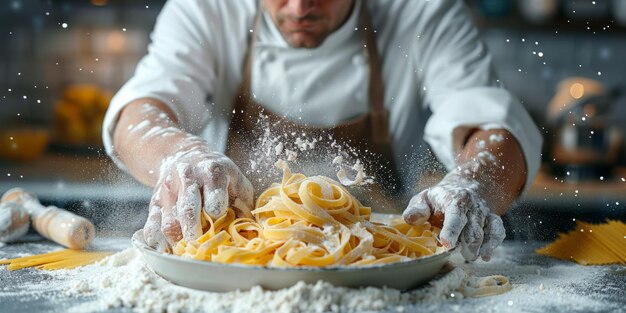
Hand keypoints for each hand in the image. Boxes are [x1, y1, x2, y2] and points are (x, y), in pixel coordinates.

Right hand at [143, 135, 253, 250]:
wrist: (184, 155)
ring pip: (169, 222)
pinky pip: (152, 225)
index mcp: (212, 171)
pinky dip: (158, 243)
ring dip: (178, 242)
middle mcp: (187, 179)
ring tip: (189, 254)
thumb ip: (244, 205)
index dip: (217, 211)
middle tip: (203, 249)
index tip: (221, 225)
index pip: (214, 194)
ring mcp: (168, 191)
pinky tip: (168, 252)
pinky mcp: (154, 202)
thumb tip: (250, 235)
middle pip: (188, 210)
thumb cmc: (218, 174)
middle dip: (195, 233)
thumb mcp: (237, 181)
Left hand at [402, 170, 505, 261]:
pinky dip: (494, 244)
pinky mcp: (493, 219)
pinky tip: (486, 256)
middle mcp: (473, 205)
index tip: (447, 243)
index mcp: (455, 198)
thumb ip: (417, 208)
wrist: (467, 186)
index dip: (452, 229)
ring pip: (487, 231)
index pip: (455, 214)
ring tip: (469, 257)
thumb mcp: (425, 198)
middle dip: (466, 243)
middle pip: (473, 227)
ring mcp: (484, 213)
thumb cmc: (441, 198)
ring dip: (479, 247)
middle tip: (456, 254)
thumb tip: (411, 219)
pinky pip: (498, 231)